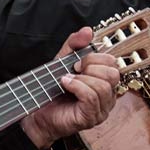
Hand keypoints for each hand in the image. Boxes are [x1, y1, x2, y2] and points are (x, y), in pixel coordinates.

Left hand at [20, 28, 119, 149]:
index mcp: (105, 83)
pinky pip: (91, 97)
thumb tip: (88, 31)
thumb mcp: (63, 61)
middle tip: (73, 70)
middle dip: (91, 66)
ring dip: (81, 78)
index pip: (113, 63)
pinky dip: (77, 86)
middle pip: (113, 74)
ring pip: (103, 86)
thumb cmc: (52, 90)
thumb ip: (75, 44)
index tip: (76, 62)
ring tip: (66, 79)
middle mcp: (108, 97)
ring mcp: (101, 110)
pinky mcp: (91, 118)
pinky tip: (65, 84)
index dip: (95, 58)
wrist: (37, 112)